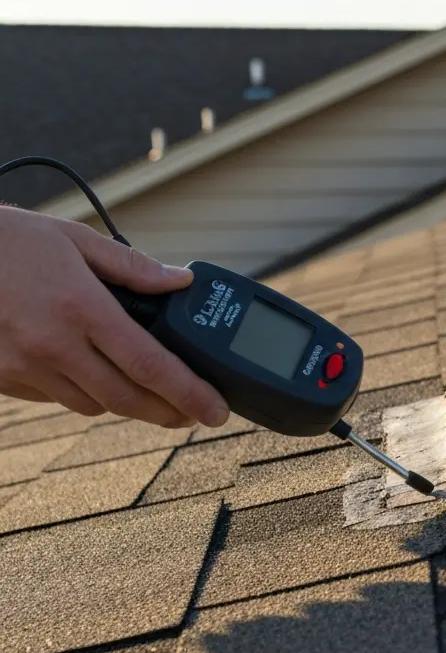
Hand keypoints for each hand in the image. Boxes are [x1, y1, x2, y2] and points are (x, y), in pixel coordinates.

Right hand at [0, 206, 228, 427]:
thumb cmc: (9, 240)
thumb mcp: (75, 240)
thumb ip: (133, 266)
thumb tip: (181, 281)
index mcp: (81, 308)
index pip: (150, 365)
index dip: (190, 393)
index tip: (217, 411)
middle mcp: (53, 345)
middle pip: (126, 398)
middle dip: (168, 412)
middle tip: (194, 413)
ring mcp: (23, 366)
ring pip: (91, 404)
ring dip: (124, 401)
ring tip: (147, 390)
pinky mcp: (2, 378)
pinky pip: (55, 399)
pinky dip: (81, 392)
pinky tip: (92, 374)